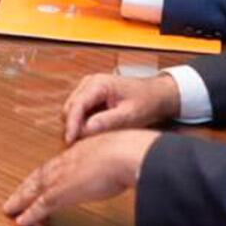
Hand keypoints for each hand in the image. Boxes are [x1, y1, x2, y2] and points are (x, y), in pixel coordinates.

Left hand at [2, 129, 158, 225]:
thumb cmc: (133, 153)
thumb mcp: (123, 153)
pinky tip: (21, 222)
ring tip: (9, 209)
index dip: (46, 174)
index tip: (38, 180)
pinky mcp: (61, 193)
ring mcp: (62, 177)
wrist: (127, 155)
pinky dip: (29, 214)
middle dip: (26, 187)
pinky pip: (40, 206)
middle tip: (14, 196)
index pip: (57, 164)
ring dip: (21, 200)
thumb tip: (128, 167)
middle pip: (39, 175)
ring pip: (34, 190)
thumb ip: (119, 161)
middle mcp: (66, 161)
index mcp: (81, 150)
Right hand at [60, 72, 179, 143]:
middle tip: (86, 143)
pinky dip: (83, 122)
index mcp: (98, 83)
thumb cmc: (146, 102)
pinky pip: (79, 111)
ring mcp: (88, 88)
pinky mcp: (90, 95)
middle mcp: (89, 83)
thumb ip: (107, 121)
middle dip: (74, 126)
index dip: (71, 125)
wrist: (156, 94)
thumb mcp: (129, 115)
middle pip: (70, 108)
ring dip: (78, 124)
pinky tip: (96, 130)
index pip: (76, 105)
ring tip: (95, 136)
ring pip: (72, 110)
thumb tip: (85, 130)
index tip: (70, 141)